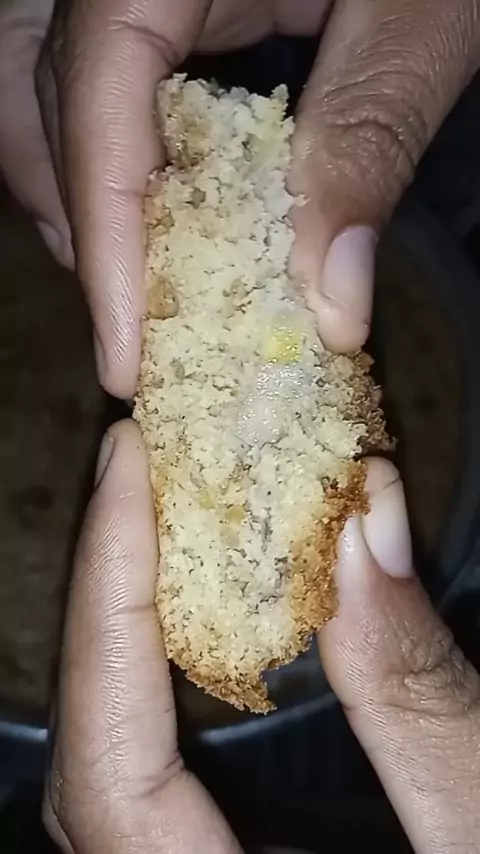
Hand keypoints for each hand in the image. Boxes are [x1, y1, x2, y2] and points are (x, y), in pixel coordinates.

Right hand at [1, 3, 478, 398]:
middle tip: (132, 334)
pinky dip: (129, 164)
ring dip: (91, 204)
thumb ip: (366, 138)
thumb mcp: (420, 14)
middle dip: (84, 233)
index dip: (105, 241)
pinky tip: (171, 219)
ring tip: (144, 292)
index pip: (96, 94)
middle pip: (51, 107)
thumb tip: (333, 304)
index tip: (124, 356)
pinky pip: (113, 86)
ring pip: (62, 99)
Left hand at [44, 420, 479, 853]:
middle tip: (141, 468)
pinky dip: (168, 675)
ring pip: (120, 753)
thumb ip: (422, 701)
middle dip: (112, 591)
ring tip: (160, 511)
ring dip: (133, 625)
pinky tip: (203, 606)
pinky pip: (158, 768)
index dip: (109, 593)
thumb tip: (365, 523)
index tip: (127, 465)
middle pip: (98, 745)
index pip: (111, 758)